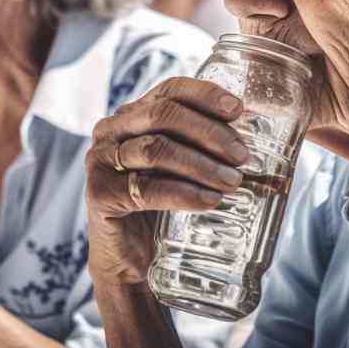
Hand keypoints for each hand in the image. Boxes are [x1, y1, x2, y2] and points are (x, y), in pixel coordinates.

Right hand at [85, 77, 248, 285]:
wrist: (127, 257)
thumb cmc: (158, 204)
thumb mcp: (178, 166)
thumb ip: (200, 146)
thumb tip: (248, 141)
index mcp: (132, 114)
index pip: (170, 90)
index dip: (205, 95)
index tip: (238, 110)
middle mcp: (111, 130)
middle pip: (163, 115)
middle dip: (209, 132)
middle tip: (240, 156)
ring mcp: (100, 160)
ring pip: (156, 149)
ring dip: (201, 165)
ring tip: (231, 181)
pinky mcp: (99, 193)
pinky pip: (146, 189)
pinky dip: (184, 194)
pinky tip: (209, 201)